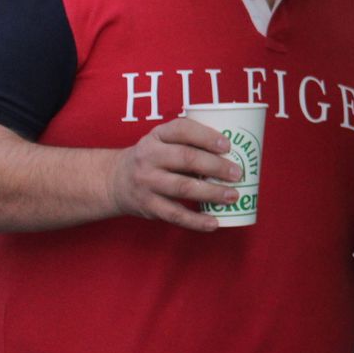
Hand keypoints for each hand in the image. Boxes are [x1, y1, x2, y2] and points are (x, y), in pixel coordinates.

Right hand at [108, 117, 242, 231]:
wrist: (115, 180)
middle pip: (186, 158)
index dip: (206, 136)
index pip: (181, 129)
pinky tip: (214, 222)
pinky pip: (175, 214)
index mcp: (157, 136)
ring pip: (182, 187)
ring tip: (233, 196)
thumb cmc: (155, 157)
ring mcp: (147, 182)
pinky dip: (196, 221)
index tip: (228, 145)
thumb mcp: (164, 141)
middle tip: (238, 173)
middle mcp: (149, 157)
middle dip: (215, 166)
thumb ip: (191, 142)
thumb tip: (238, 152)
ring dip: (211, 193)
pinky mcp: (148, 205)